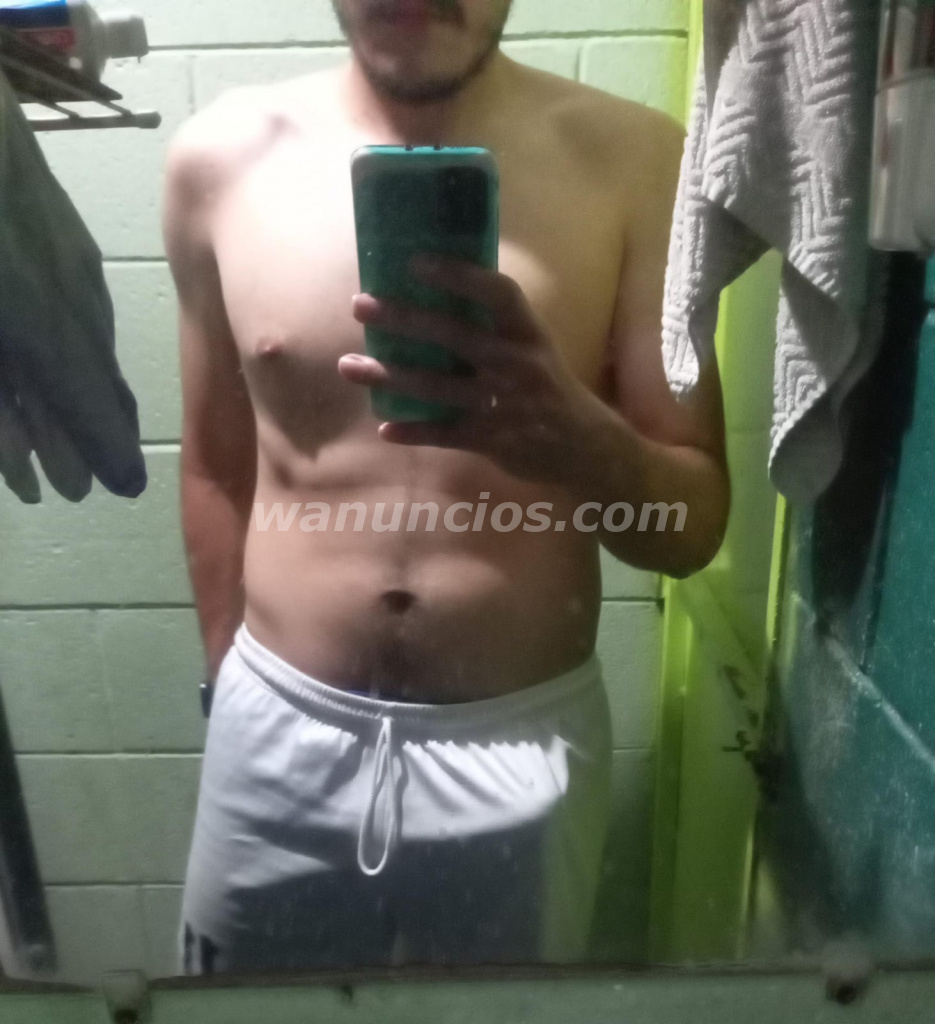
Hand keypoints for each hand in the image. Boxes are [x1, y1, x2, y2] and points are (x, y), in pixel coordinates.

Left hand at [338, 255, 596, 484]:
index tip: (416, 262)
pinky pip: (445, 434)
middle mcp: (517, 363)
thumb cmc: (547, 386)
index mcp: (528, 333)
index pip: (497, 293)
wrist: (586, 446)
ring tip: (349, 366)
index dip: (459, 275)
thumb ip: (496, 325)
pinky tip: (385, 429)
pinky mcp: (494, 439)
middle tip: (361, 306)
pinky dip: (414, 432)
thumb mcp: (534, 348)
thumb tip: (439, 292)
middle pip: (454, 335)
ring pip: (437, 387)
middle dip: (404, 319)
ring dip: (389, 377)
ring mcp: (505, 404)